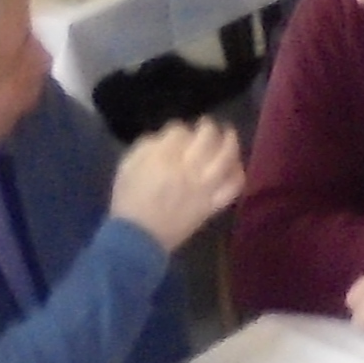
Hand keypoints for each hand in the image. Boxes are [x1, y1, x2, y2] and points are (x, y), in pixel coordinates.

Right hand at [109, 119, 246, 250]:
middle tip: (207, 124)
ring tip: (229, 135)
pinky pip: (232, 188)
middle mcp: (187, 170)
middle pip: (207, 139)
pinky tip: (235, 166)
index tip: (179, 131)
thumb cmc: (129, 201)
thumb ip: (146, 147)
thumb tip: (165, 136)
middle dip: (208, 127)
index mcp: (162, 159)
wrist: (138, 238)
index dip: (180, 128)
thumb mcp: (126, 167)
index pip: (180, 132)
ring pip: (225, 159)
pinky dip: (237, 174)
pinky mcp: (211, 205)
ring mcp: (203, 189)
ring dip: (230, 142)